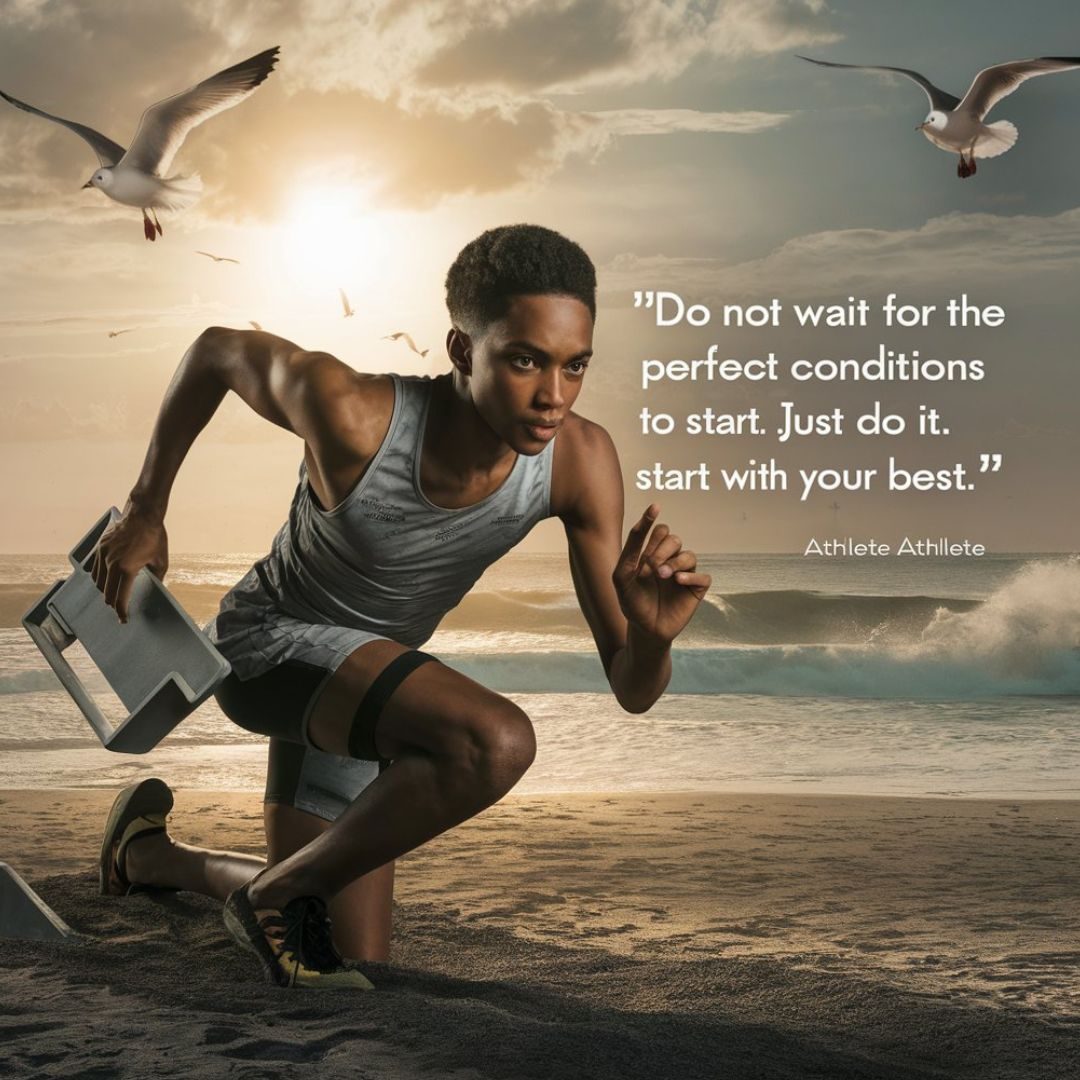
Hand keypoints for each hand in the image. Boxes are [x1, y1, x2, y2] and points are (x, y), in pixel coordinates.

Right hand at [90, 499, 168, 622]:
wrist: (142, 515)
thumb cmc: (154, 537)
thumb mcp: (161, 561)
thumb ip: (157, 578)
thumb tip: (156, 590)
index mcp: (127, 569)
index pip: (120, 598)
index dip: (121, 612)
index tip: (123, 620)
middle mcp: (111, 564)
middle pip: (106, 593)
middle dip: (112, 603)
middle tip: (118, 609)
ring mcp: (102, 555)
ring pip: (98, 582)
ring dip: (105, 590)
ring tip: (113, 594)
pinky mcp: (99, 548)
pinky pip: (94, 568)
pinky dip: (99, 577)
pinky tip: (106, 579)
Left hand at [613, 504, 710, 643]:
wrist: (644, 630)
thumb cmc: (632, 603)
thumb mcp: (622, 577)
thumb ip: (630, 552)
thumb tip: (643, 527)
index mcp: (652, 555)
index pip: (657, 531)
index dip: (653, 519)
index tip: (654, 507)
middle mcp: (670, 561)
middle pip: (673, 539)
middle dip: (662, 548)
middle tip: (650, 566)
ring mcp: (684, 574)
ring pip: (689, 554)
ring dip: (674, 561)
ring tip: (661, 575)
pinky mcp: (695, 589)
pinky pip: (702, 576)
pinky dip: (691, 575)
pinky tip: (678, 580)